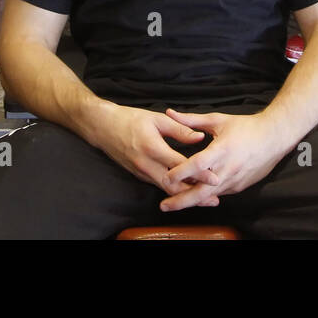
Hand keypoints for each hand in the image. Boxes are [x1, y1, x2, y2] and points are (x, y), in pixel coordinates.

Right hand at [84, 103, 218, 192]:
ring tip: (205, 199)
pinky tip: (186, 190)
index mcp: (152, 148)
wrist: (102, 127)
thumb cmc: (130, 119)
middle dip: (194, 194)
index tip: (215, 178)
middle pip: (173, 186)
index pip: (180, 165)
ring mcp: (141, 172)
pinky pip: (158, 185)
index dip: (199, 173)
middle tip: (214, 198)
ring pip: (166, 189)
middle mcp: (146, 165)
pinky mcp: (139, 175)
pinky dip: (174, 190)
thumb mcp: (157, 118)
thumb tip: (200, 137)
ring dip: (185, 194)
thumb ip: (179, 129)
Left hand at [156, 110, 290, 211]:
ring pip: (209, 196)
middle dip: (181, 201)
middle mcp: (228, 168)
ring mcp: (234, 180)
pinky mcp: (239, 186)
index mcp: (222, 149)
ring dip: (191, 201)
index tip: (166, 177)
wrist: (274, 138)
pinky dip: (205, 196)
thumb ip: (191, 120)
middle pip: (201, 191)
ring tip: (172, 204)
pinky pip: (218, 193)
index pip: (198, 165)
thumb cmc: (246, 127)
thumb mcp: (217, 120)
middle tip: (163, 206)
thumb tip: (170, 113)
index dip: (181, 172)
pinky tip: (192, 197)